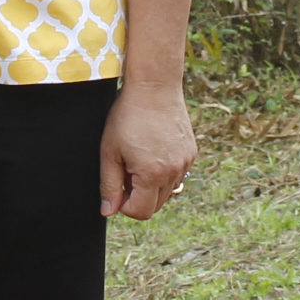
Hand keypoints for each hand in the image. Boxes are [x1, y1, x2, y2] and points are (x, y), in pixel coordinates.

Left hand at [100, 80, 194, 218]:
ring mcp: (185, 163)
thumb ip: (109, 185)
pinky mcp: (191, 153)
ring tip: (138, 159)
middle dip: (138, 196)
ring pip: (167, 191)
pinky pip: (176, 174)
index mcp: (152, 174)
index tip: (117, 188)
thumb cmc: (127, 116)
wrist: (154, 87)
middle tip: (125, 171)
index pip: (141, 212)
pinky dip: (164, 171)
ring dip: (151, 185)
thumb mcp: (110, 152)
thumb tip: (108, 211)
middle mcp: (173, 172)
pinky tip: (153, 150)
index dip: (124, 206)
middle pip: (155, 205)